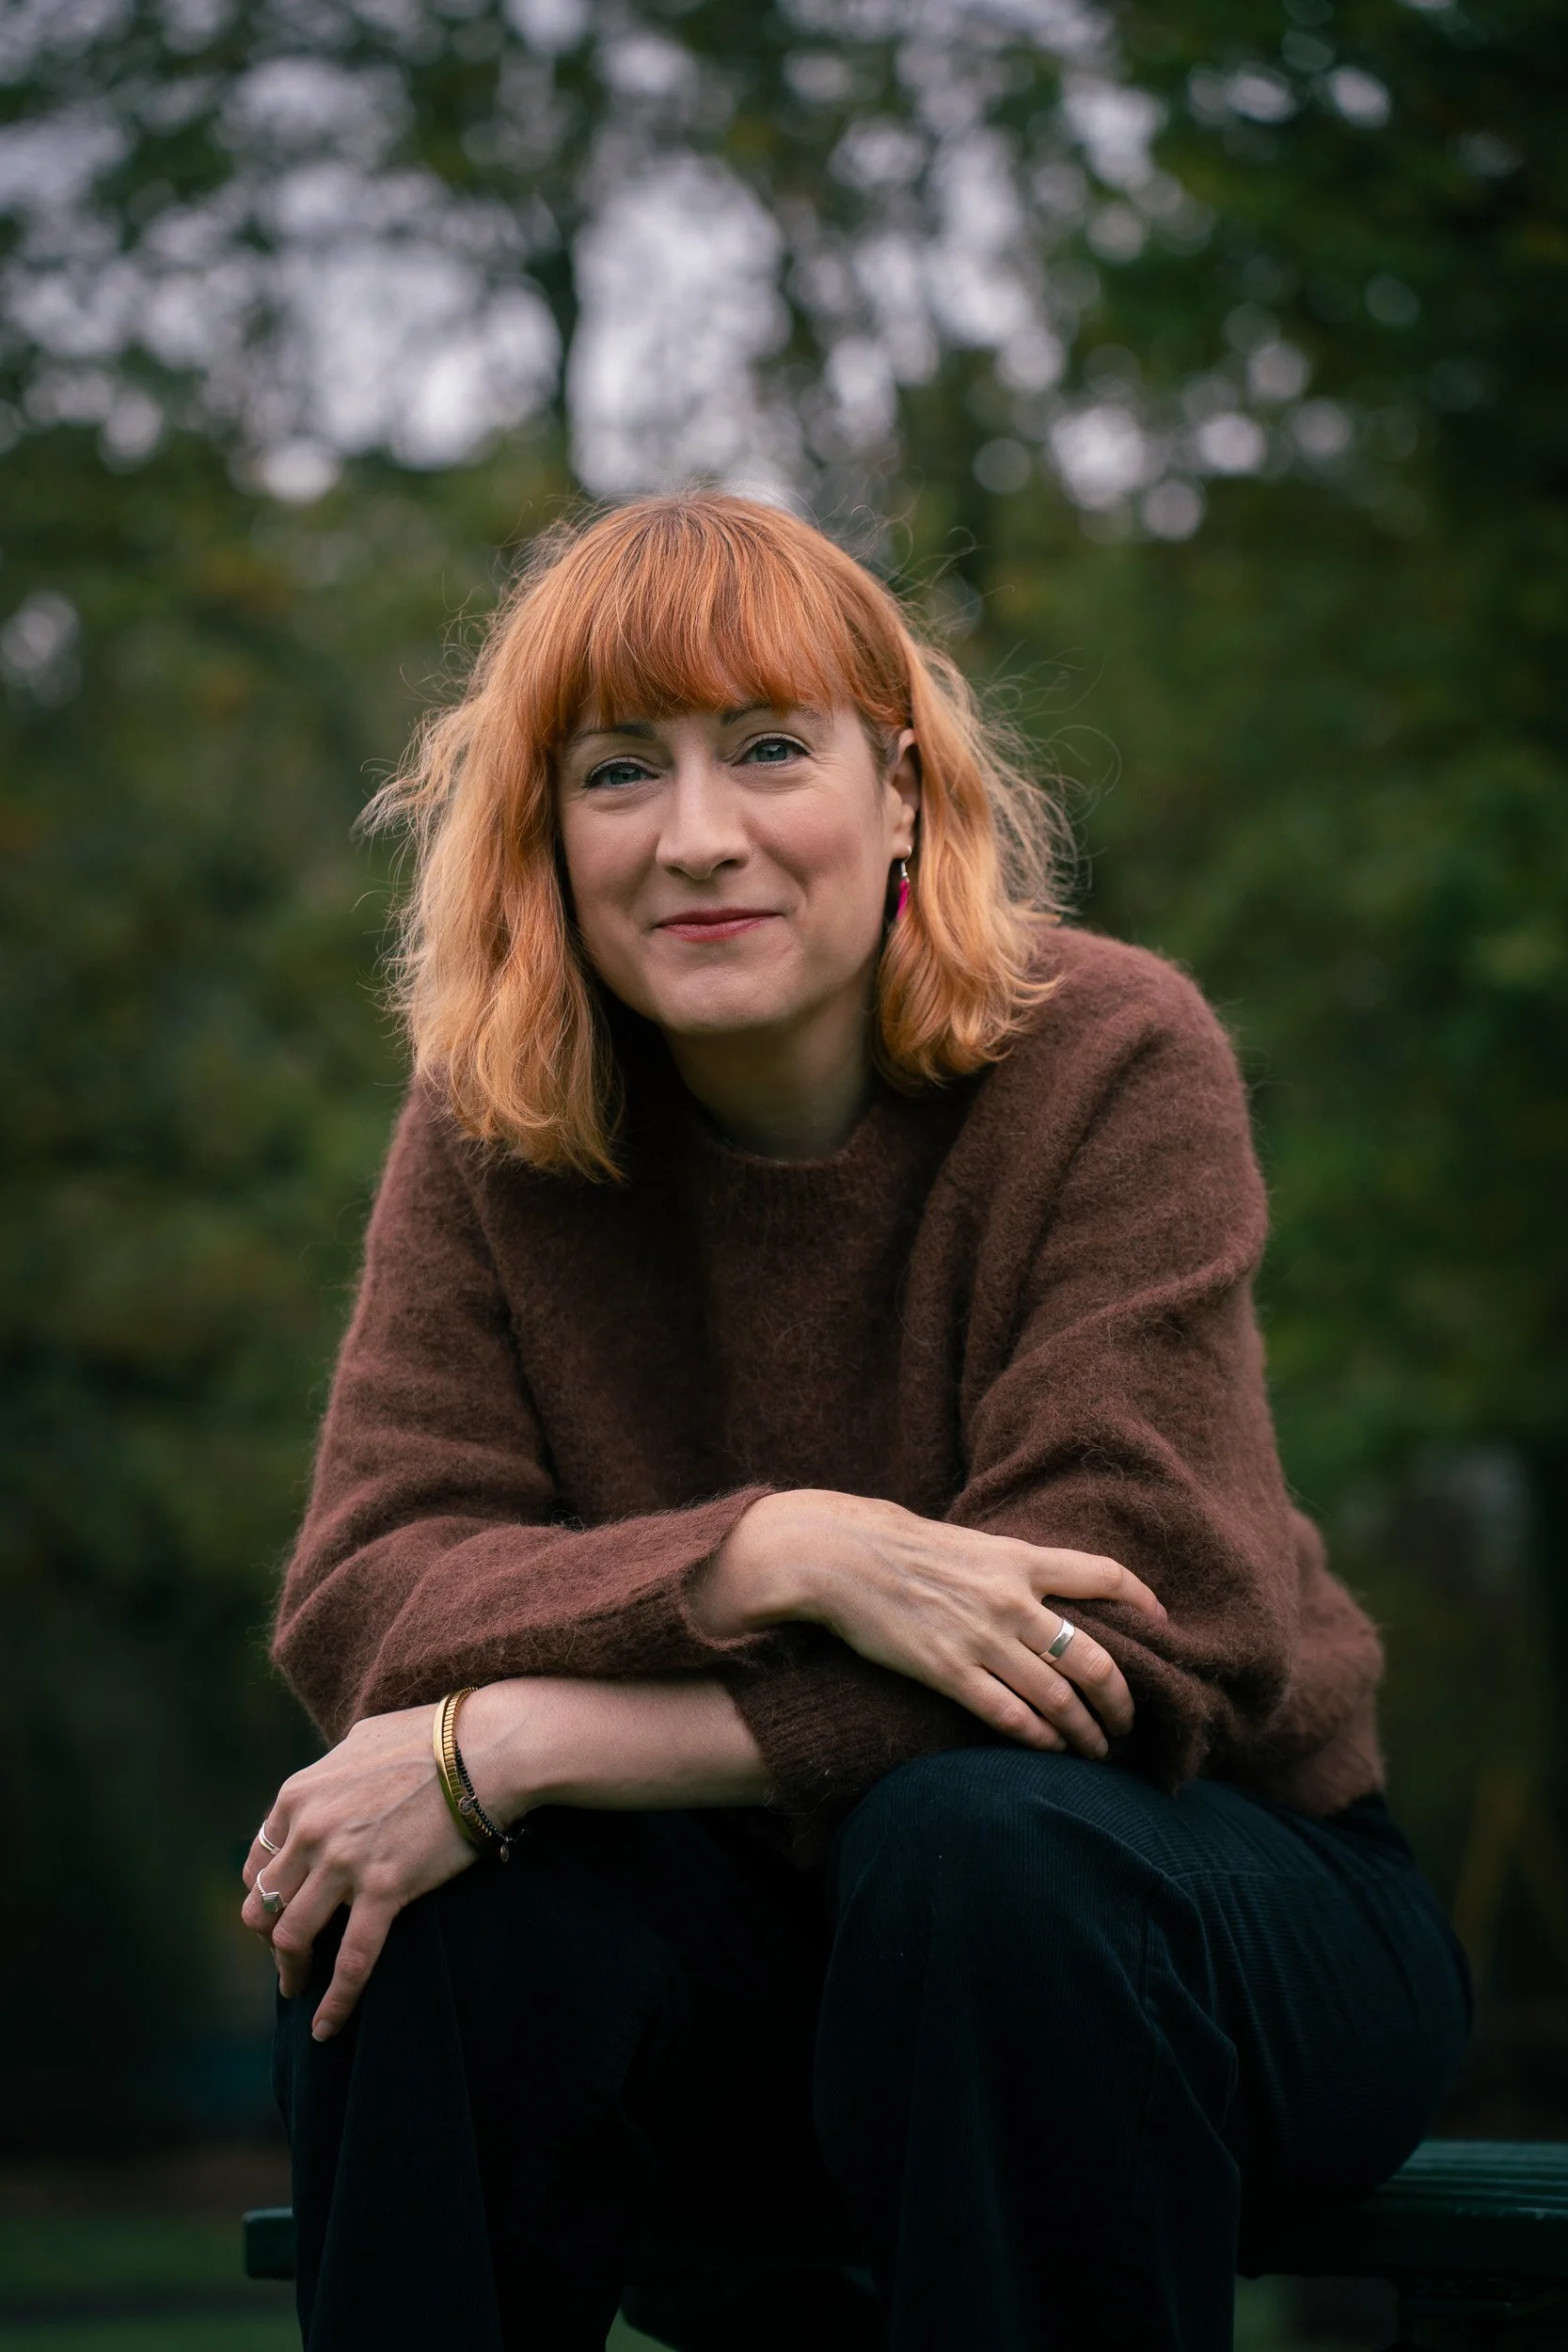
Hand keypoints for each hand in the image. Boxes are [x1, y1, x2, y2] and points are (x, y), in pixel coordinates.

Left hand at [241, 1703, 474, 2041]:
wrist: (484, 1749)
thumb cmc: (433, 1738)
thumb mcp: (361, 1741)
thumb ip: (330, 1774)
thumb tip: (325, 1789)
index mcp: (298, 1796)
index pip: (258, 1863)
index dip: (266, 1896)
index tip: (281, 1913)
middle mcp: (309, 1829)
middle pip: (264, 1904)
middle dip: (271, 1936)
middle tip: (290, 1955)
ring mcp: (344, 1862)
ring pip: (292, 1935)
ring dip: (291, 1969)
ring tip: (300, 1987)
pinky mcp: (385, 1889)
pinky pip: (351, 1960)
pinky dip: (335, 2001)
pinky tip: (326, 2026)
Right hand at [699, 1491, 1166, 1755]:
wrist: (842, 1555)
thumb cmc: (906, 1547)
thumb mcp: (973, 1543)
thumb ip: (1016, 1568)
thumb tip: (1055, 1594)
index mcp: (1020, 1559)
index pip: (1104, 1577)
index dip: (1143, 1602)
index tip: (1163, 1627)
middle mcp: (1011, 1600)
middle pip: (1094, 1659)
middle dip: (1121, 1700)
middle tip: (1128, 1721)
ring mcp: (981, 1638)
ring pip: (1058, 1698)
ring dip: (1086, 1731)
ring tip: (1097, 1749)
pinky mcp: (948, 1671)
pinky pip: (1009, 1717)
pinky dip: (1039, 1738)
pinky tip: (1051, 1748)